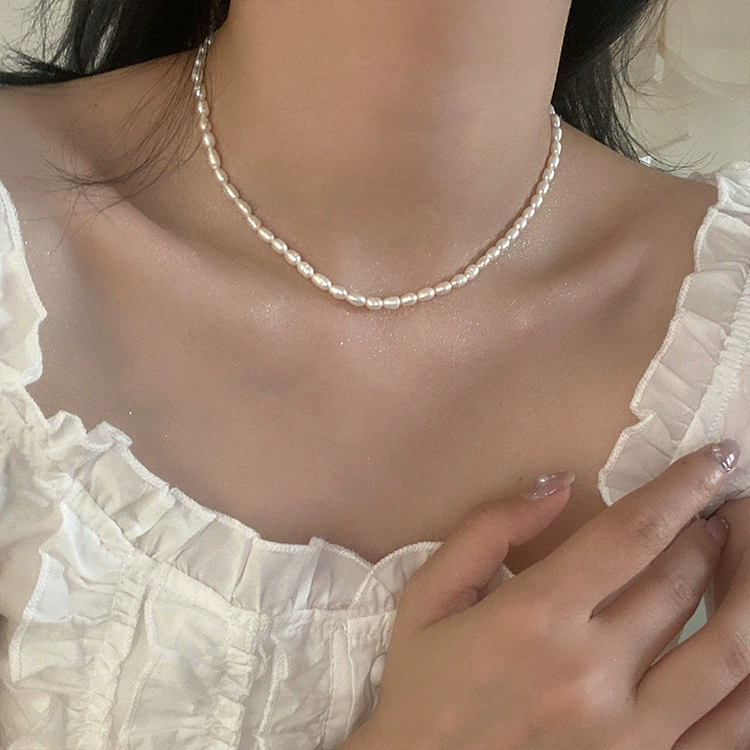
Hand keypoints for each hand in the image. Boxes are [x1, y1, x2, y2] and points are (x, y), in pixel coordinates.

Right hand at [342, 441, 748, 749]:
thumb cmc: (424, 691)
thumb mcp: (426, 598)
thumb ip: (485, 531)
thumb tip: (556, 485)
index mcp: (534, 617)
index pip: (631, 534)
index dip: (683, 488)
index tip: (717, 460)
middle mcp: (590, 671)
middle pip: (683, 582)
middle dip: (717, 530)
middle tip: (728, 508)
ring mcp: (631, 735)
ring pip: (728, 652)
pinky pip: (732, 729)